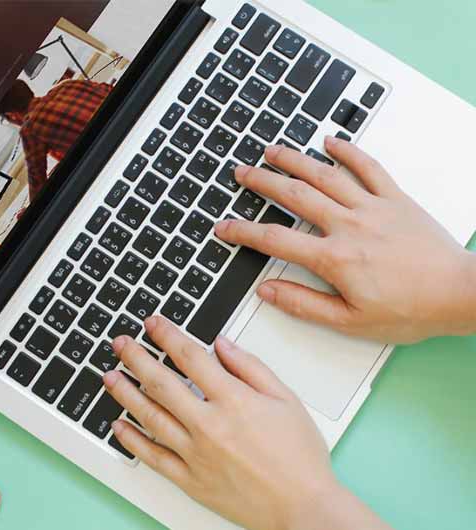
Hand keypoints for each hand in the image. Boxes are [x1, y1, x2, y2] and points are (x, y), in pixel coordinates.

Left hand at [104, 317, 390, 529]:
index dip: (167, 335)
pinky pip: (154, 457)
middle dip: (136, 358)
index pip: (190, 357)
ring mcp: (196, 454)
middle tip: (120, 344)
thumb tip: (222, 343)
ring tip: (110, 376)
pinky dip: (133, 441)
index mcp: (233, 401)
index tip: (153, 324)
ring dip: (126, 393)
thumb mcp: (285, 399)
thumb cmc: (300, 457)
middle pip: (162, 383)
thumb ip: (250, 367)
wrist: (304, 508)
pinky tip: (119, 426)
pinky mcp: (191, 481)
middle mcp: (209, 426)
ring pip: (151, 417)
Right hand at [214, 137, 475, 343]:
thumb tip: (268, 290)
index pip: (275, 239)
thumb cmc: (411, 309)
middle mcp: (349, 225)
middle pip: (295, 195)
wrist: (461, 294)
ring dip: (294, 160)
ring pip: (325, 175)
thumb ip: (304, 304)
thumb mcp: (350, 321)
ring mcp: (372, 207)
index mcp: (334, 258)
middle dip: (262, 182)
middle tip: (241, 173)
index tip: (224, 227)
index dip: (243, 232)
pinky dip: (349, 151)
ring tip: (272, 151)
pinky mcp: (395, 199)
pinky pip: (369, 167)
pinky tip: (331, 142)